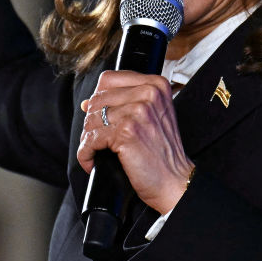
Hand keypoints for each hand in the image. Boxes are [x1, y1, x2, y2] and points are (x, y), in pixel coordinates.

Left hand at [78, 71, 195, 214]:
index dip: (98, 99)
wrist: (175, 181)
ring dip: (88, 140)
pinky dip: (86, 154)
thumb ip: (123, 103)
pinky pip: (91, 139)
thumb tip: (86, 103)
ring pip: (91, 119)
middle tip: (98, 142)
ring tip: (97, 152)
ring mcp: (138, 111)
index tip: (100, 117)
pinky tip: (93, 162)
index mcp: (155, 84)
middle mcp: (148, 93)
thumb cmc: (162, 153)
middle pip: (97, 100)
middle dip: (91, 123)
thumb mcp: (150, 118)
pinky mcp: (127, 132)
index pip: (108, 79)